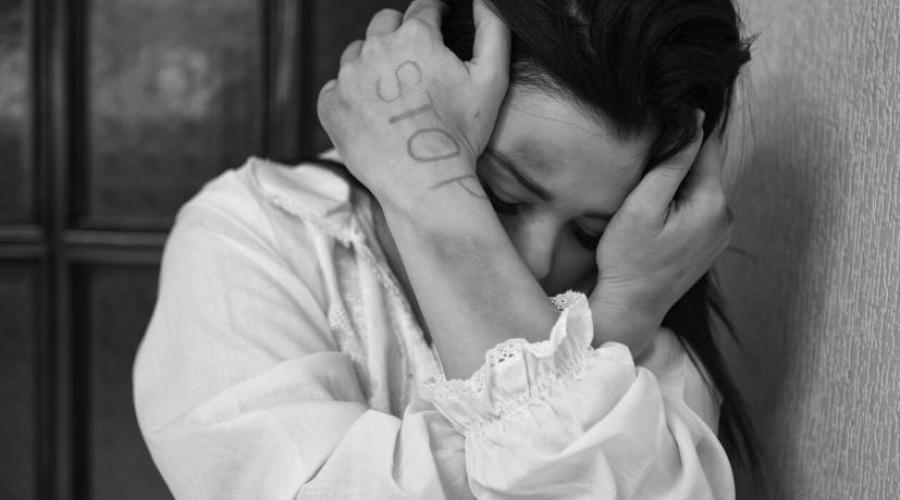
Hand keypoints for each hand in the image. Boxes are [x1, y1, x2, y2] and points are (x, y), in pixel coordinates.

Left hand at [316, 0, 510, 213]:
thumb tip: (484, 0)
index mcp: (414, 37)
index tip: (438, 23)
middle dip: (400, 34)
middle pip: (384, 23)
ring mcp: (348, 78)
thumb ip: (492, 30)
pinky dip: (351, 95)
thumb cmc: (462, 134)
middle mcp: (375, 49)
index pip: (423, 8)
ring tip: (393, 93)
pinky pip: (337, 88)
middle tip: (415, 62)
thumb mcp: (492, 79)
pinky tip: (373, 114)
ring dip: (373, 64)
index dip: (434, 14)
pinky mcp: (330, 105)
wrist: (425, 184)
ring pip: (357, 53)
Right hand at [588, 113, 732, 353]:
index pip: (707, 145)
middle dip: (678, 160)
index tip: (657, 131)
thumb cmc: (628, 258)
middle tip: (643, 168)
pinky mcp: (709, 244)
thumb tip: (697, 120)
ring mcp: (720, 233)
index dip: (683, 132)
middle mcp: (726, 216)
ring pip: (700, 187)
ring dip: (677, 182)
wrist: (631, 307)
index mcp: (713, 203)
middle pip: (704, 167)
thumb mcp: (643, 205)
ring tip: (646, 194)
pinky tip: (655, 215)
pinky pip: (698, 208)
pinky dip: (679, 202)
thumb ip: (672, 162)